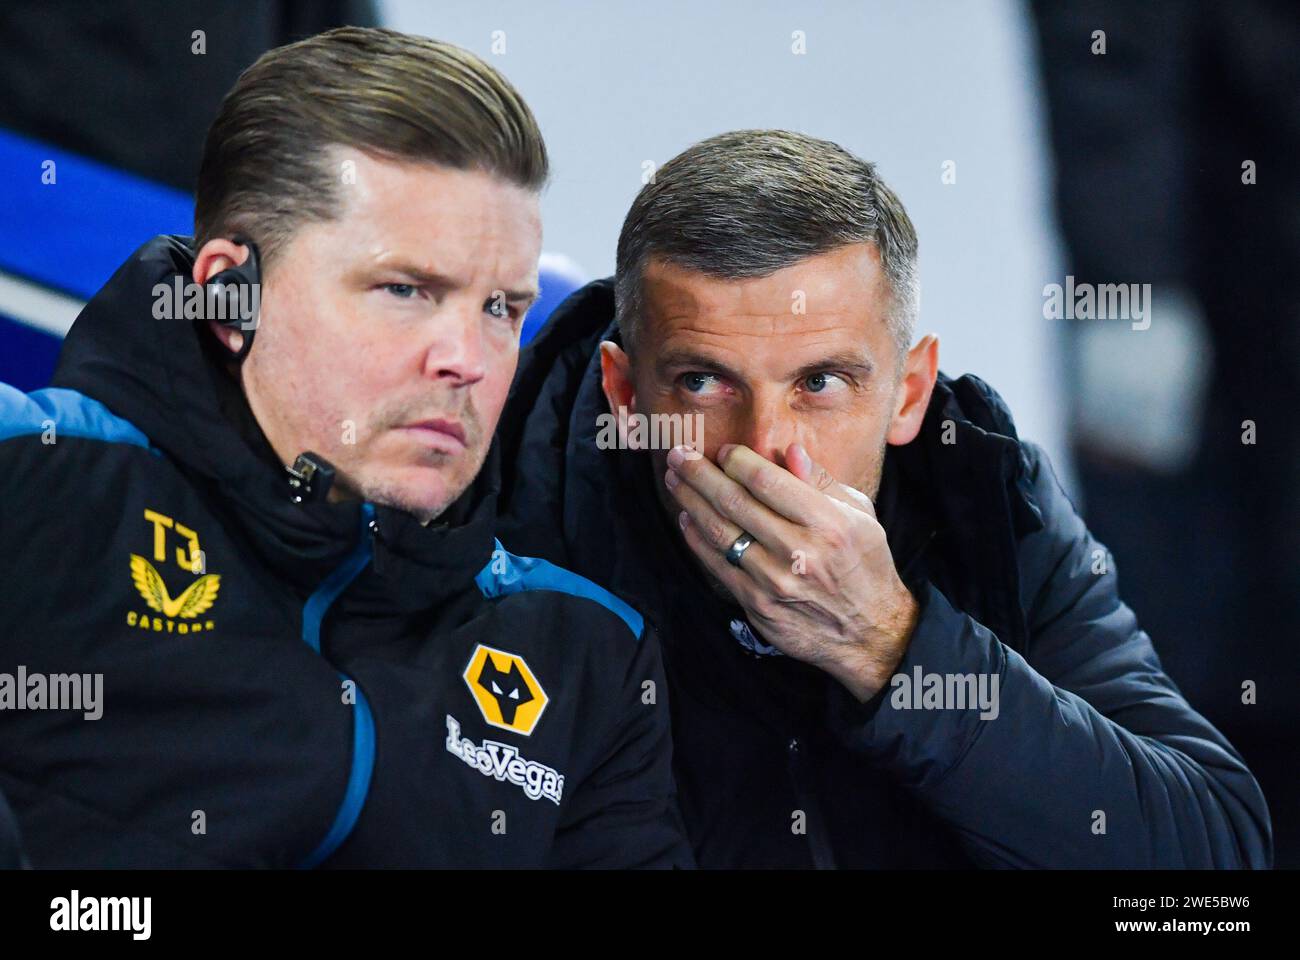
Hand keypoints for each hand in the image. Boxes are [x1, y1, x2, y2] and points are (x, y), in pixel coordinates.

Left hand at [664, 442, 918, 700]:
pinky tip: (687, 518)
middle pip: (735, 502)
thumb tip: (790, 451)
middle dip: (700, 473)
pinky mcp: (758, 605)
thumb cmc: (865, 565)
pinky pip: (717, 565)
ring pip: (720, 532)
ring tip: (675, 479)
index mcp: (827, 522)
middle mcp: (799, 551)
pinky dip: (697, 538)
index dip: (737, 461)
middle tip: (679, 455)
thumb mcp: (861, 516)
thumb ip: (822, 482)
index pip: (767, 481)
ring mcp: (775, 581)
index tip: (724, 451)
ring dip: (690, 501)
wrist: (869, 632)